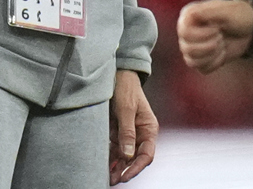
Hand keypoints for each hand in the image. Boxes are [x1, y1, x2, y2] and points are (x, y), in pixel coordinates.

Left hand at [109, 69, 156, 184]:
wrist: (117, 74)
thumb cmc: (126, 88)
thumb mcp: (126, 108)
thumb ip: (127, 131)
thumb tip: (128, 155)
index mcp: (149, 128)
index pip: (147, 154)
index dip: (137, 167)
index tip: (125, 176)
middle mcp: (140, 134)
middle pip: (135, 158)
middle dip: (125, 171)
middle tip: (113, 181)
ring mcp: (129, 134)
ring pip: (124, 156)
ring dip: (117, 167)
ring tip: (107, 179)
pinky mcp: (117, 132)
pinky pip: (115, 149)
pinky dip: (110, 158)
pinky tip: (104, 167)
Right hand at [177, 0, 252, 73]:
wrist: (250, 28)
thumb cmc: (238, 15)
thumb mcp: (226, 11)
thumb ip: (208, 12)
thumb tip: (190, 15)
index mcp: (189, 15)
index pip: (184, 32)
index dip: (201, 35)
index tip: (217, 29)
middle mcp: (187, 31)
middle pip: (187, 48)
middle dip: (208, 46)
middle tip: (221, 36)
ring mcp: (193, 46)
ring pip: (191, 61)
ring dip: (211, 54)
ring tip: (222, 44)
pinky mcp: (201, 59)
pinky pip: (201, 68)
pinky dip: (215, 63)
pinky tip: (223, 52)